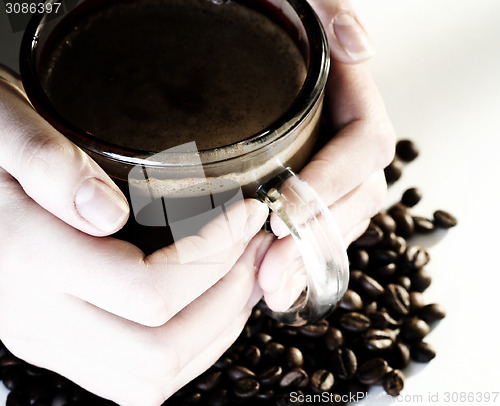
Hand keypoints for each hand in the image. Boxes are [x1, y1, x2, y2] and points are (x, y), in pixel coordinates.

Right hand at [0, 67, 269, 405]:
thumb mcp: (5, 128)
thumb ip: (46, 164)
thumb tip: (106, 212)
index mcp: (29, 256)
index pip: (150, 290)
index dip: (215, 255)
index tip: (246, 213)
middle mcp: (39, 315)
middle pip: (159, 352)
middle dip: (227, 298)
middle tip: (255, 247)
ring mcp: (49, 338)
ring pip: (151, 378)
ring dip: (215, 329)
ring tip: (243, 273)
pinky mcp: (60, 343)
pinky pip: (135, 378)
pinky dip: (190, 346)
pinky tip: (209, 301)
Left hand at [259, 0, 395, 310]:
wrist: (220, 33)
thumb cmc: (263, 19)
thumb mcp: (300, 4)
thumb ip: (330, 14)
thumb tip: (357, 46)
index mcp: (351, 102)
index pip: (363, 147)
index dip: (330, 183)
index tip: (281, 212)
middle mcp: (342, 141)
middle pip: (354, 198)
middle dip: (314, 239)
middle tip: (269, 276)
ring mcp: (324, 170)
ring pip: (336, 223)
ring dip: (305, 260)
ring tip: (267, 290)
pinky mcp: (299, 191)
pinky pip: (313, 230)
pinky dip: (296, 260)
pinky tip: (269, 284)